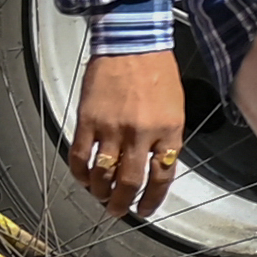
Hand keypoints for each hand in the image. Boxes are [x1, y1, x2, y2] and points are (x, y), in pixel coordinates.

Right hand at [69, 50, 184, 219]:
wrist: (132, 45)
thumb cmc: (157, 72)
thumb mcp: (176, 107)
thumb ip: (166, 139)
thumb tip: (156, 167)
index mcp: (169, 130)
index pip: (162, 176)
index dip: (152, 199)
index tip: (145, 209)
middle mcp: (142, 133)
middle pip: (130, 182)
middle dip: (122, 203)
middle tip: (117, 211)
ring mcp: (113, 128)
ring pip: (103, 175)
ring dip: (100, 192)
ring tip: (100, 196)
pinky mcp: (88, 121)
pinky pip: (80, 158)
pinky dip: (80, 174)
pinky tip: (83, 178)